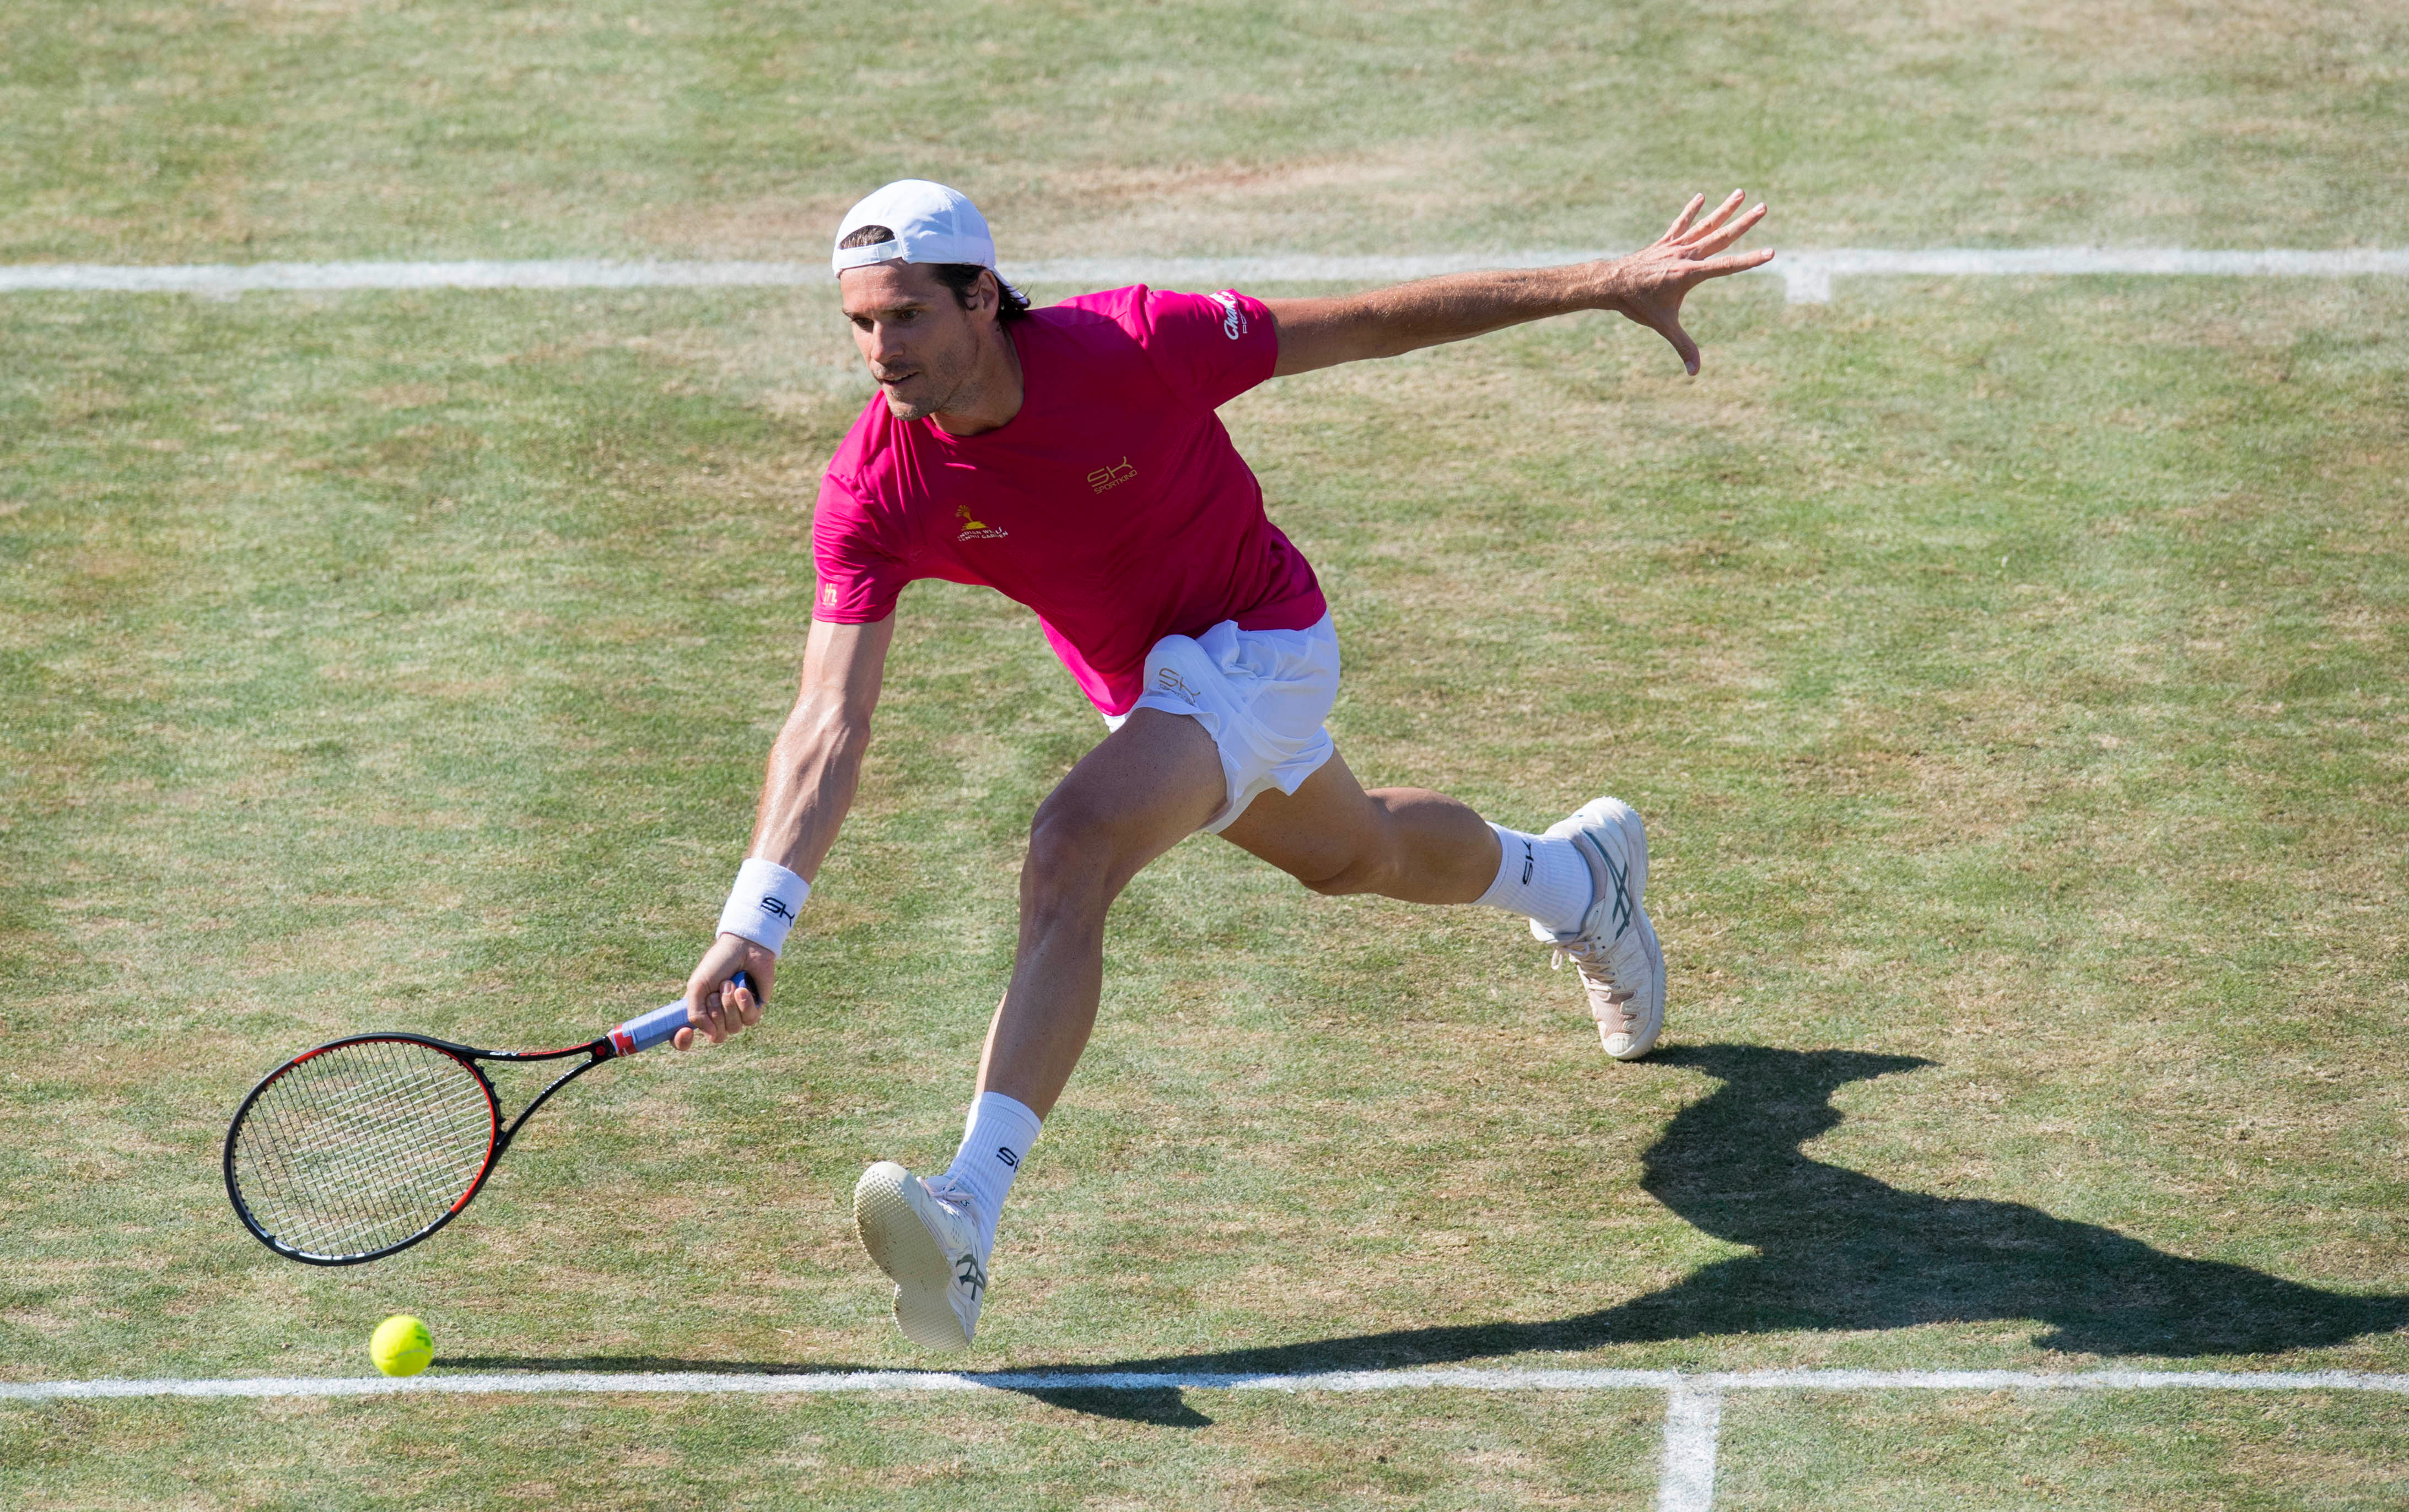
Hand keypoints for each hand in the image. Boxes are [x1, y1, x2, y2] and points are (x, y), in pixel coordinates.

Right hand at [677, 932, 775, 1049]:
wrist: (743, 947)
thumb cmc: (718, 964)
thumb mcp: (698, 986)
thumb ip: (696, 1013)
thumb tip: (712, 1036)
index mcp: (698, 1011)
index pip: (685, 1039)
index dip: (682, 1042)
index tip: (686, 1033)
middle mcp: (716, 1017)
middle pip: (716, 1036)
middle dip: (715, 1011)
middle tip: (716, 990)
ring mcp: (736, 1015)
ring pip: (733, 1028)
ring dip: (729, 1004)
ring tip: (730, 983)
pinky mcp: (754, 1010)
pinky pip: (749, 1020)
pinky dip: (744, 1003)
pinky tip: (743, 988)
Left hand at [1600, 191, 1772, 374]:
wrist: (1610, 284)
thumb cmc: (1638, 305)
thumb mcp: (1664, 326)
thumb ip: (1683, 347)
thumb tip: (1694, 373)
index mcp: (1690, 274)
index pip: (1728, 266)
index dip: (1751, 260)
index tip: (1772, 252)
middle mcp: (1686, 256)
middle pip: (1721, 236)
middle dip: (1744, 223)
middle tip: (1764, 207)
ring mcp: (1675, 247)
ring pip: (1705, 225)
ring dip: (1724, 209)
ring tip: (1741, 192)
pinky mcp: (1664, 244)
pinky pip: (1680, 225)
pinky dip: (1691, 211)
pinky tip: (1701, 196)